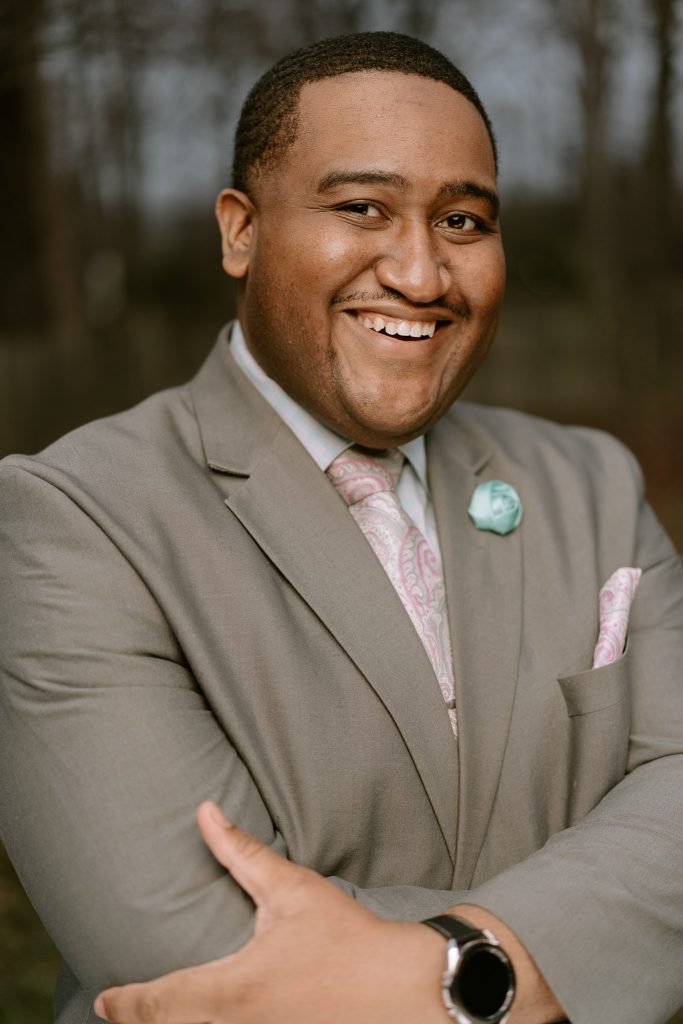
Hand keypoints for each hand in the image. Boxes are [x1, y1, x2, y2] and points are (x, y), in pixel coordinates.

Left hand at [94, 801, 446, 1023]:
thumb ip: (240, 854)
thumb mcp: (291, 890)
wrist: (403, 990)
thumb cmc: (347, 939)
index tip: (105, 1000)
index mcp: (232, 991)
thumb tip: (205, 813)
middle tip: (126, 1008)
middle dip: (148, 1020)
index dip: (126, 1004)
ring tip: (167, 1012)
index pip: (159, 1004)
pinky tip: (220, 1015)